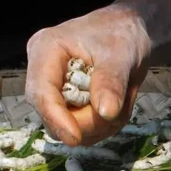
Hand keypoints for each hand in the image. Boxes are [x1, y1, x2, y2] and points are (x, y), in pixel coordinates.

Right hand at [25, 5, 151, 145]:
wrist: (129, 32)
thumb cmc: (121, 34)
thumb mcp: (120, 54)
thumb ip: (111, 82)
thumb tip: (105, 113)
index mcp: (45, 51)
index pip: (41, 93)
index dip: (56, 119)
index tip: (76, 138)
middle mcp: (43, 73)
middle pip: (52, 116)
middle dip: (86, 122)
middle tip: (118, 109)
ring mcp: (55, 91)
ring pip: (69, 127)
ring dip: (100, 125)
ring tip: (122, 101)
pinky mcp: (68, 104)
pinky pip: (83, 129)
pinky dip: (105, 126)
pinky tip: (118, 106)